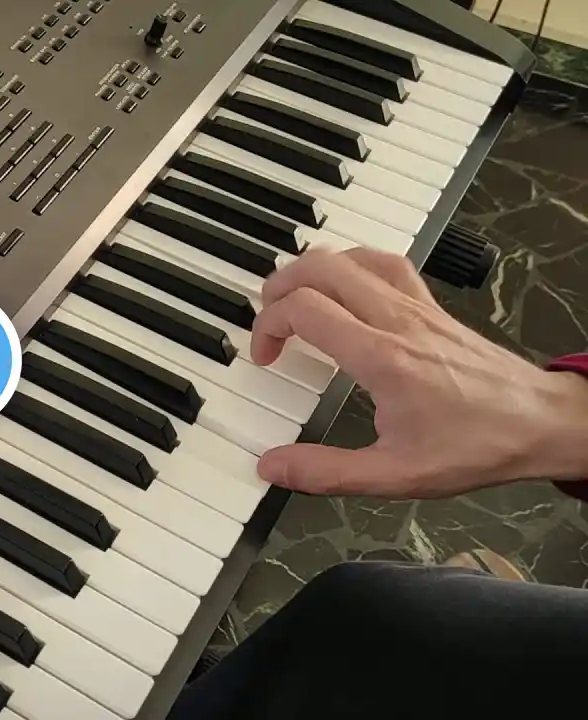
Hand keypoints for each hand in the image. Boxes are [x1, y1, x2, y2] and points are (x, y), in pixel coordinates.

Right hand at [250, 248, 587, 497]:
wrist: (543, 424)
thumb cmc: (477, 446)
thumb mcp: (394, 474)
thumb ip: (325, 472)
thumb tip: (272, 466)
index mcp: (381, 358)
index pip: (305, 309)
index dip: (269, 326)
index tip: (266, 356)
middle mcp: (397, 321)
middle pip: (321, 267)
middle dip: (279, 286)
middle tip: (266, 317)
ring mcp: (417, 307)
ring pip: (352, 256)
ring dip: (312, 269)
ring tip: (294, 296)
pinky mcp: (432, 307)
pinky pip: (385, 263)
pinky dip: (352, 265)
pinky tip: (344, 285)